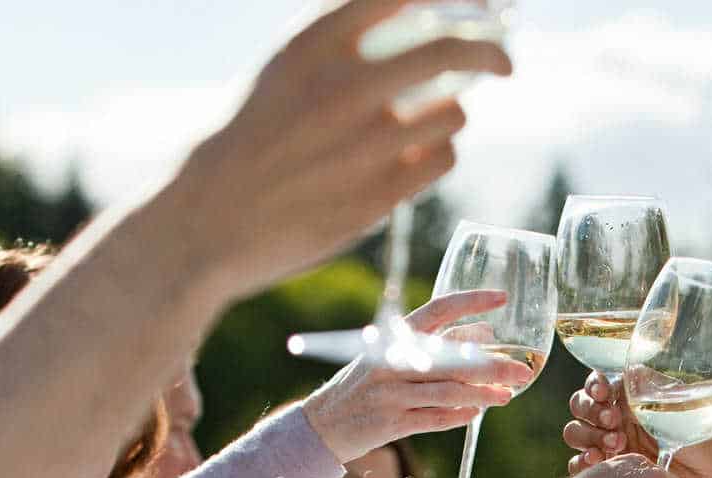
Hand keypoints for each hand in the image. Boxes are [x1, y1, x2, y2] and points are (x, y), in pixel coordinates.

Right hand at [175, 0, 512, 297]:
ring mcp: (365, 143)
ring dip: (452, 112)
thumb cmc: (247, 141)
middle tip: (504, 60)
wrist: (208, 221)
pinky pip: (442, 159)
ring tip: (433, 119)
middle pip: (451, 49)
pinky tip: (419, 155)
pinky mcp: (379, 194)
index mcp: (312, 45)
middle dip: (492, 51)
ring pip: (453, 112)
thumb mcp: (280, 72)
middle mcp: (344, 86)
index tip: (481, 0)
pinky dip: (439, 153)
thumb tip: (412, 25)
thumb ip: (338, 46)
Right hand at [302, 290, 536, 460]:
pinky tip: (476, 413)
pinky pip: (435, 418)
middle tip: (522, 370)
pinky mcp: (392, 423)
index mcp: (394, 337)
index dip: (471, 301)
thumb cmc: (367, 385)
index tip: (502, 297)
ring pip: (449, 391)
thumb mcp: (393, 357)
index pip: (438, 310)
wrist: (322, 423)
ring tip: (507, 395)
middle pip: (453, 358)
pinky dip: (459, 415)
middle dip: (492, 365)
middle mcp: (392, 361)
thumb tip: (486, 334)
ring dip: (483, 395)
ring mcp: (391, 393)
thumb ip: (437, 345)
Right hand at [562, 373, 711, 477]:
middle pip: (580, 406)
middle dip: (591, 412)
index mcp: (631, 395)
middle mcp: (616, 416)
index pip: (598, 382)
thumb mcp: (678, 408)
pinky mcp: (610, 471)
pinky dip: (581, 463)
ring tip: (616, 447)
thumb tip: (626, 378)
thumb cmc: (702, 438)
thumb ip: (649, 395)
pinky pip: (580, 465)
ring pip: (576, 433)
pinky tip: (597, 464)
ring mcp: (610, 444)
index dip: (594, 385)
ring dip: (588, 437)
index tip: (604, 394)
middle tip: (615, 424)